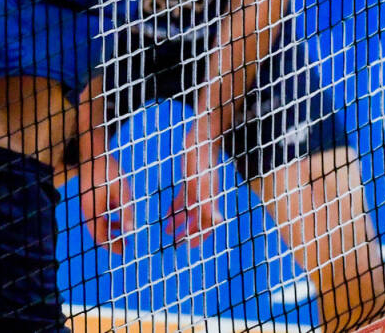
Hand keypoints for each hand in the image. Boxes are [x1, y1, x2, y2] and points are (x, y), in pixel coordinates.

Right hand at [80, 149, 135, 254]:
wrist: (94, 152)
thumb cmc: (108, 170)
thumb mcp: (121, 190)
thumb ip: (126, 211)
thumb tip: (130, 230)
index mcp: (93, 211)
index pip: (100, 237)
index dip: (112, 246)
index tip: (125, 249)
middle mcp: (87, 210)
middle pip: (97, 233)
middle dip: (111, 241)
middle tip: (126, 246)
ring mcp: (87, 205)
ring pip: (97, 224)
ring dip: (110, 229)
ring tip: (124, 230)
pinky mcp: (89, 199)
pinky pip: (97, 215)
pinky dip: (107, 218)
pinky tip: (119, 214)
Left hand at [166, 122, 222, 246]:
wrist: (203, 138)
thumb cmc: (204, 160)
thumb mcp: (204, 184)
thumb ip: (210, 203)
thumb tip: (219, 222)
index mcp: (210, 199)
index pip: (208, 223)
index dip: (201, 236)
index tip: (191, 247)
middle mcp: (205, 197)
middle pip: (198, 220)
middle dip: (188, 233)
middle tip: (175, 244)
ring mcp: (197, 189)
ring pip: (189, 212)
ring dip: (179, 224)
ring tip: (166, 233)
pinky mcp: (189, 181)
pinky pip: (182, 199)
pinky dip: (175, 209)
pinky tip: (166, 215)